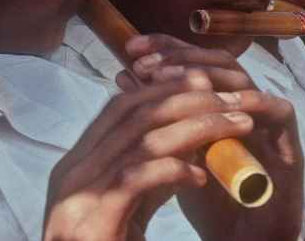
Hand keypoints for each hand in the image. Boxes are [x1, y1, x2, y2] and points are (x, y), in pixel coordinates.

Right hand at [44, 71, 256, 240]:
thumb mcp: (132, 205)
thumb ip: (151, 171)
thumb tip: (191, 136)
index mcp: (77, 164)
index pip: (121, 107)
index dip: (164, 88)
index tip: (204, 81)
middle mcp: (71, 174)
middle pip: (134, 116)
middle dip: (188, 100)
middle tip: (230, 98)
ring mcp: (77, 198)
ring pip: (142, 142)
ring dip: (196, 128)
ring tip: (234, 126)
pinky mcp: (93, 223)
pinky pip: (137, 180)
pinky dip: (174, 170)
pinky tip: (201, 176)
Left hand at [119, 34, 304, 240]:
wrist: (243, 239)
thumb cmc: (210, 200)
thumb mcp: (174, 154)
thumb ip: (156, 117)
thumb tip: (123, 75)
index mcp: (219, 103)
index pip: (195, 62)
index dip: (165, 48)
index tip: (131, 49)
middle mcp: (245, 104)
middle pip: (218, 61)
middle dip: (179, 55)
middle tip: (143, 62)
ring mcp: (269, 121)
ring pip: (242, 79)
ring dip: (204, 74)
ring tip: (166, 79)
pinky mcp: (290, 142)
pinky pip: (278, 110)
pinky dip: (250, 102)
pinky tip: (214, 101)